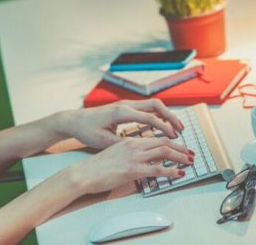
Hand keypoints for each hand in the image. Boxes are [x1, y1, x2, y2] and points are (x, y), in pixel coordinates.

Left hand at [57, 99, 184, 149]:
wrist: (74, 120)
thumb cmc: (87, 131)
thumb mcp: (104, 142)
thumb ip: (123, 145)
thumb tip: (141, 151)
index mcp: (121, 112)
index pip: (149, 117)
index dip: (164, 127)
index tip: (174, 137)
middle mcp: (125, 105)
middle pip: (156, 105)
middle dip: (170, 117)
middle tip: (181, 130)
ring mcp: (126, 105)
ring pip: (152, 105)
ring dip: (165, 115)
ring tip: (176, 128)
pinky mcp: (125, 108)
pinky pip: (146, 108)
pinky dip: (157, 115)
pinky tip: (162, 126)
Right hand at [68, 137, 193, 194]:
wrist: (83, 174)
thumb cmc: (96, 167)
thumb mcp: (114, 154)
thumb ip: (128, 154)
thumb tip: (139, 159)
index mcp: (129, 140)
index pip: (156, 137)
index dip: (171, 141)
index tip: (180, 146)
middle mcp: (134, 146)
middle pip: (164, 142)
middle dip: (180, 148)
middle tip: (190, 154)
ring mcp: (134, 157)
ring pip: (164, 152)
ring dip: (180, 157)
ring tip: (189, 162)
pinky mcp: (133, 170)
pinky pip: (158, 169)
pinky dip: (171, 171)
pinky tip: (179, 174)